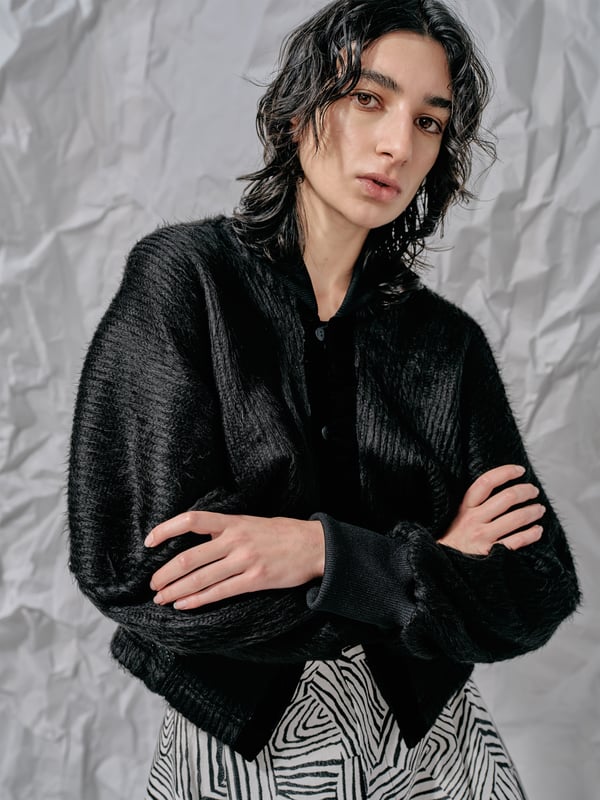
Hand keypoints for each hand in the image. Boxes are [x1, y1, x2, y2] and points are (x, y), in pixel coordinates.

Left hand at [145, 511, 324, 609]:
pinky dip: (197, 600)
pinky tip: (183, 604)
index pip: (191, 521)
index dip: (166, 530)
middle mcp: (235, 539)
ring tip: (161, 598)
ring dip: (176, 591)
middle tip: (152, 584)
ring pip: (200, 578)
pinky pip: (219, 592)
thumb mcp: (251, 522)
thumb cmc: (281, 533)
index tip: (149, 541)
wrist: (314, 545)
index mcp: (233, 521)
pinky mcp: (255, 579)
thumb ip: (225, 530)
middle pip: (189, 557)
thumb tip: (198, 541)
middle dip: (166, 573)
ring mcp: (245, 560)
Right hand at [438, 464, 544, 555]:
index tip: (520, 470)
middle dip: (525, 491)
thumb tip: (499, 487)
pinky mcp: (489, 553)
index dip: (505, 473)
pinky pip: (516, 541)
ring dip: (533, 511)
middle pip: (506, 498)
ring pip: (515, 518)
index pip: (486, 482)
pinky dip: (531, 534)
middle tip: (534, 491)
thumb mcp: (455, 516)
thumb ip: (473, 504)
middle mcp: (473, 519)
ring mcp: (482, 536)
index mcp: (465, 507)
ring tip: (539, 509)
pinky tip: (537, 530)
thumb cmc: (452, 538)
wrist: (438, 564)